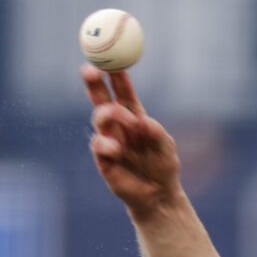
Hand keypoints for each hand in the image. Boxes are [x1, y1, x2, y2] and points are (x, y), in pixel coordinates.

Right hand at [84, 64, 180, 216]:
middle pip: (101, 99)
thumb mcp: (167, 148)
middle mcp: (118, 126)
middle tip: (89, 69)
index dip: (116, 75)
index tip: (113, 60)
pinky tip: (115, 148)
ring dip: (108, 114)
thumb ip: (156, 133)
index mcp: (134, 116)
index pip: (122, 91)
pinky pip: (98, 146)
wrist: (158, 196)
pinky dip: (105, 143)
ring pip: (98, 119)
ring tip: (123, 118)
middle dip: (94, 82)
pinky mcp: (104, 161)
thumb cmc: (164, 167)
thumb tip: (142, 121)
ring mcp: (109, 142)